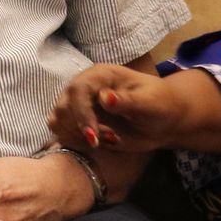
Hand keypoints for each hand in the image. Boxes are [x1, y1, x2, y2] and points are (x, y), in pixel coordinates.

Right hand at [47, 63, 183, 153]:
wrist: (163, 120)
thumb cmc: (159, 105)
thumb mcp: (149, 103)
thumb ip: (128, 101)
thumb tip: (105, 98)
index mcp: (100, 75)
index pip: (77, 89)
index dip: (81, 113)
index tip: (93, 136)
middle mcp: (85, 87)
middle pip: (63, 106)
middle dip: (81, 129)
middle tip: (110, 139)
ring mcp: (79, 104)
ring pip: (58, 119)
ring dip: (76, 136)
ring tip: (105, 141)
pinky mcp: (78, 121)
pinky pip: (61, 131)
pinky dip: (73, 141)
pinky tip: (96, 144)